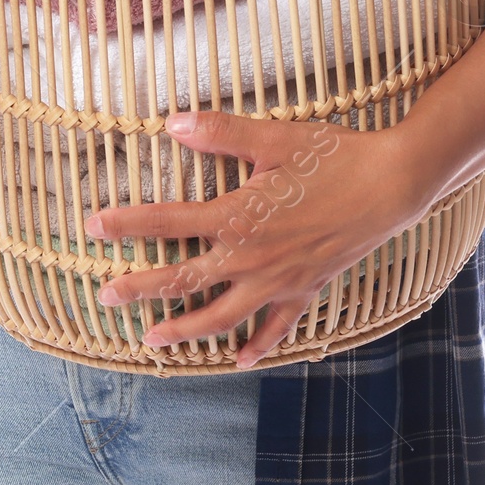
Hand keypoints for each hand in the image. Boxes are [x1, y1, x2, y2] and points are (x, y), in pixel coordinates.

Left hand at [84, 111, 425, 367]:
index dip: (128, 225)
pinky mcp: (305, 289)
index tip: (93, 227)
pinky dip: (256, 346)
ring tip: (152, 340)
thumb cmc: (332, 156)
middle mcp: (252, 257)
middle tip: (104, 296)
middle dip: (140, 289)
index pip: (168, 222)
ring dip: (185, 331)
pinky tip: (239, 361)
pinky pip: (276, 327)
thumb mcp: (273, 137)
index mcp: (238, 216)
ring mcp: (278, 280)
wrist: (391, 185)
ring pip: (222, 317)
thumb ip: (219, 133)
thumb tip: (170, 123)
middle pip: (184, 281)